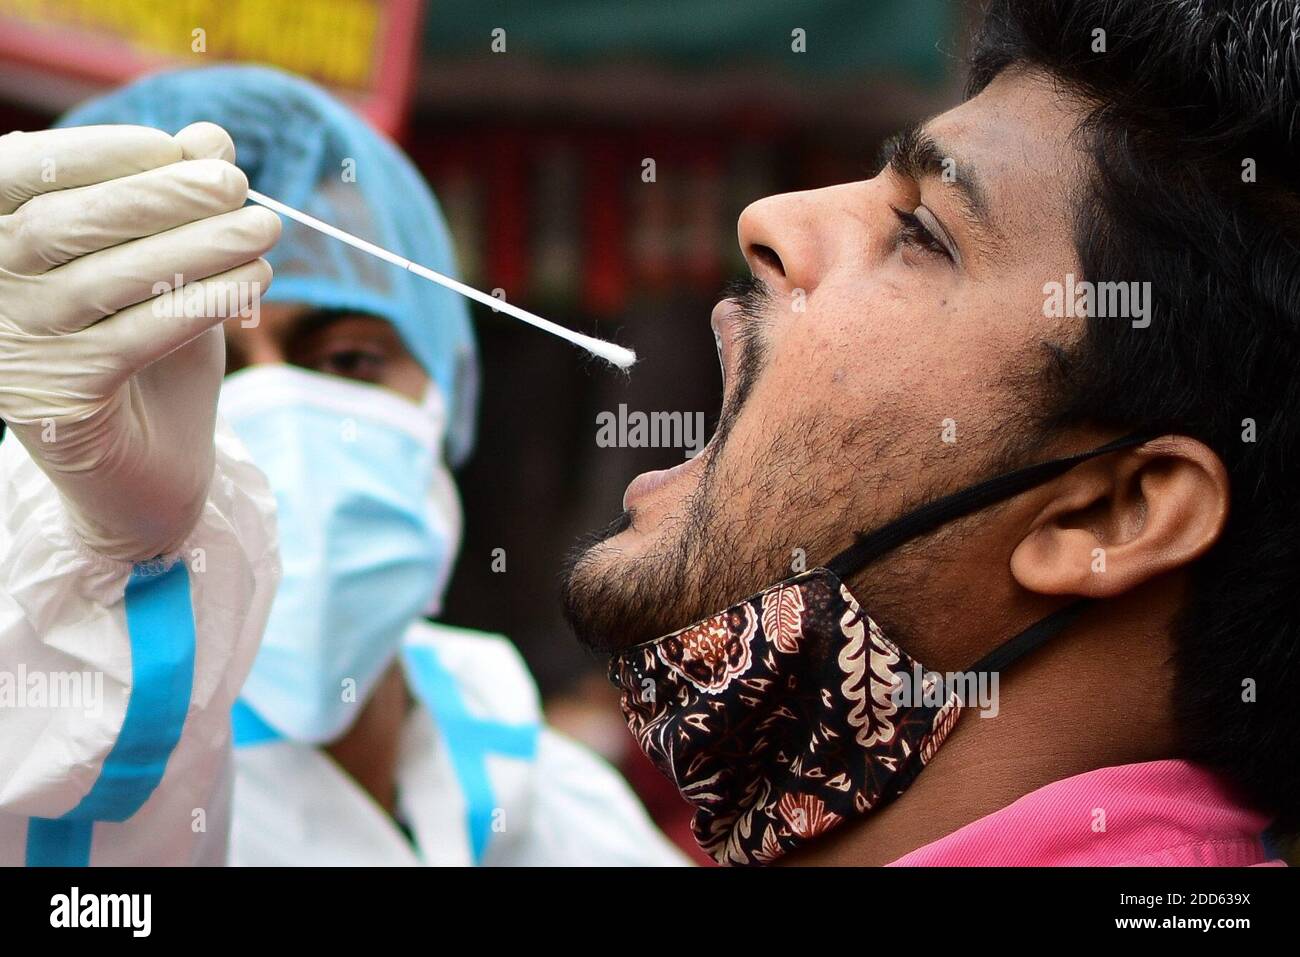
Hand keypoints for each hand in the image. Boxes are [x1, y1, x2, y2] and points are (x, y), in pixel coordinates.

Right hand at [0, 122, 279, 559]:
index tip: (186, 149)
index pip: (23, 173)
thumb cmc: (155, 355)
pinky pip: (135, 338)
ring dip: (196, 247)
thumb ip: (178, 203)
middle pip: (62, 224)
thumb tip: (210, 136)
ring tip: (266, 231)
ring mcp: (15, 351)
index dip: (104, 151)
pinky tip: (254, 284)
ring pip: (105, 280)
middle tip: (239, 186)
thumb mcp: (169, 268)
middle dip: (159, 196)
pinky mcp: (58, 404)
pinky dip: (201, 304)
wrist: (153, 472)